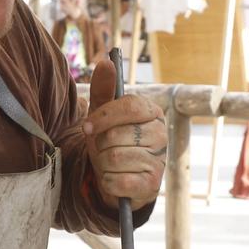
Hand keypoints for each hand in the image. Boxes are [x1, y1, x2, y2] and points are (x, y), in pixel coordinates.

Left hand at [83, 55, 166, 207]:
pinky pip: (117, 181)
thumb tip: (106, 62)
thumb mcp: (103, 115)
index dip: (103, 117)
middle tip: (105, 149)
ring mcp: (159, 161)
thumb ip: (103, 89)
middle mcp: (161, 135)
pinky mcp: (152, 186)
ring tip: (110, 164)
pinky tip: (114, 180)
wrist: (119, 178)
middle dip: (101, 144)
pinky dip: (107, 182)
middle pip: (116, 135)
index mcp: (153, 112)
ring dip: (103, 164)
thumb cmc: (112, 141)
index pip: (129, 106)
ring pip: (114, 159)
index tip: (86, 128)